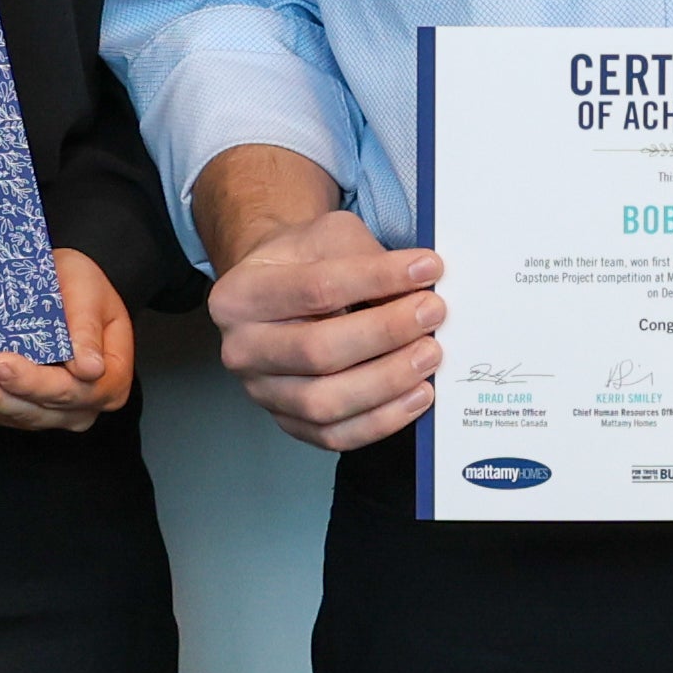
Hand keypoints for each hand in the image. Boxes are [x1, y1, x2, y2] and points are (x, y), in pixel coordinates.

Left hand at [0, 247, 137, 432]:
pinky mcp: (20, 408)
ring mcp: (49, 412)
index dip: (34, 382)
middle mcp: (81, 406)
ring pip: (10, 415)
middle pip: (36, 411)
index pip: (71, 391)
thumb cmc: (85, 289)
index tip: (1, 362)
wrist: (70, 289)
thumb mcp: (91, 295)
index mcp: (109, 382)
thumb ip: (87, 329)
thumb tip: (89, 368)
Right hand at [196, 146, 443, 450]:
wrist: (278, 292)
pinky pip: (334, 435)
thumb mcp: (327, 237)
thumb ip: (366, 257)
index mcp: (240, 295)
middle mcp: (242, 349)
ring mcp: (262, 392)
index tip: (428, 270)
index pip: (316, 288)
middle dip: (385, 333)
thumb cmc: (304, 263)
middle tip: (432, 313)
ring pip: (325, 402)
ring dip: (387, 381)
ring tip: (429, 355)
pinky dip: (381, 420)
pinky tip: (416, 395)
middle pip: (318, 351)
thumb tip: (419, 288)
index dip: (378, 279)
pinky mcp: (288, 422)